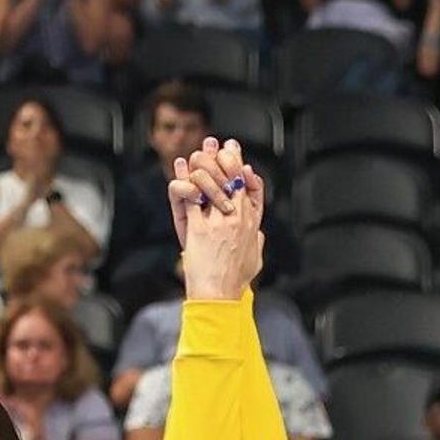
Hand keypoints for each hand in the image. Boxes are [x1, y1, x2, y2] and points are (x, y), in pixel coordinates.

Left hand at [177, 144, 264, 299]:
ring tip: (192, 158)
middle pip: (232, 173)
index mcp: (252, 222)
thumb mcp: (255, 259)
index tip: (234, 154)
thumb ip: (258, 242)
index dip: (242, 165)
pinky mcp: (198, 227)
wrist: (220, 296)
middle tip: (211, 143)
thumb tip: (260, 234)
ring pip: (208, 179)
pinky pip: (189, 195)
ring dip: (199, 167)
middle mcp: (238, 217)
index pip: (251, 184)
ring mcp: (218, 220)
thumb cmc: (236, 281)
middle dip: (221, 154)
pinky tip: (179, 173)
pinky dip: (182, 182)